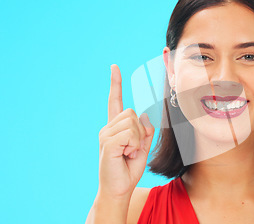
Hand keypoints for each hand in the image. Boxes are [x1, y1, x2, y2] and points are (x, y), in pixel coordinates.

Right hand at [97, 64, 154, 198]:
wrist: (119, 188)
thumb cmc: (129, 169)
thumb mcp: (143, 147)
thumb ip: (145, 131)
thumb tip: (144, 115)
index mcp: (116, 127)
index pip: (115, 101)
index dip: (115, 84)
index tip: (114, 67)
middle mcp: (108, 127)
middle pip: (132, 113)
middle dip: (140, 132)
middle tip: (132, 150)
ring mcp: (105, 134)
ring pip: (132, 123)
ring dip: (137, 141)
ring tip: (128, 154)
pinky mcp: (106, 142)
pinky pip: (129, 134)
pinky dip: (134, 146)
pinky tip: (125, 155)